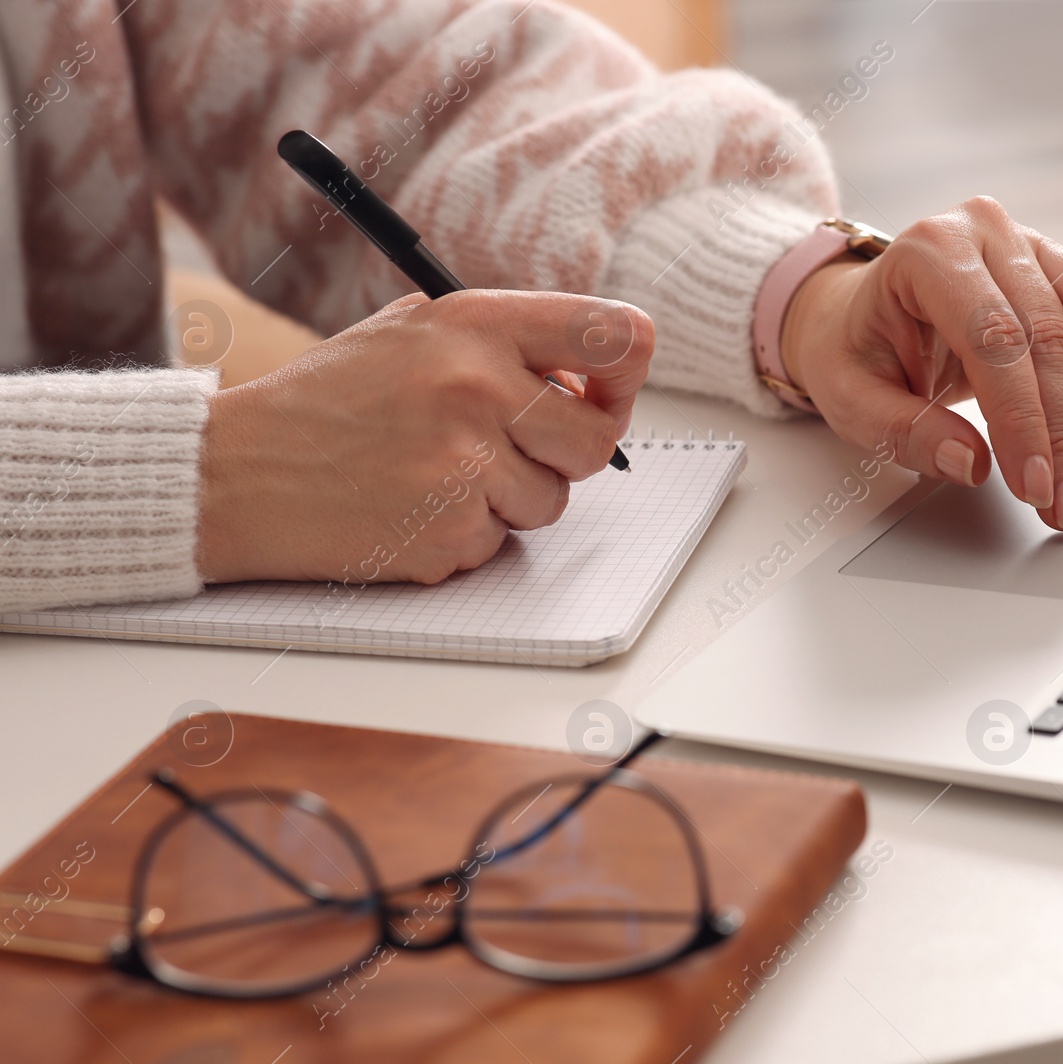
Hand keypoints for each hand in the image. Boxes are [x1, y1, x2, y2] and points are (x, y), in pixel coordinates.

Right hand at [197, 290, 651, 584]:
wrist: (237, 473)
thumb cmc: (329, 401)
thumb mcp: (412, 334)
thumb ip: (503, 346)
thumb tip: (591, 382)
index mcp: (476, 325)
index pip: (614, 335)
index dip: (628, 373)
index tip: (608, 393)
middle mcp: (478, 388)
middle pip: (598, 439)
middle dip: (566, 454)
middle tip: (511, 450)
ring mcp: (465, 465)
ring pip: (553, 500)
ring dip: (509, 499)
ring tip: (434, 475)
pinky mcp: (450, 532)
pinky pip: (501, 541)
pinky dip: (466, 534)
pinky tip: (408, 508)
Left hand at [781, 198, 1062, 531]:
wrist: (865, 315)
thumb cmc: (857, 349)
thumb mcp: (852, 399)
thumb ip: (905, 432)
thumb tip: (970, 463)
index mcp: (930, 252)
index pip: (994, 337)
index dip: (1023, 419)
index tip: (1034, 482)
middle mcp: (992, 234)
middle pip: (1056, 334)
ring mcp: (1040, 246)